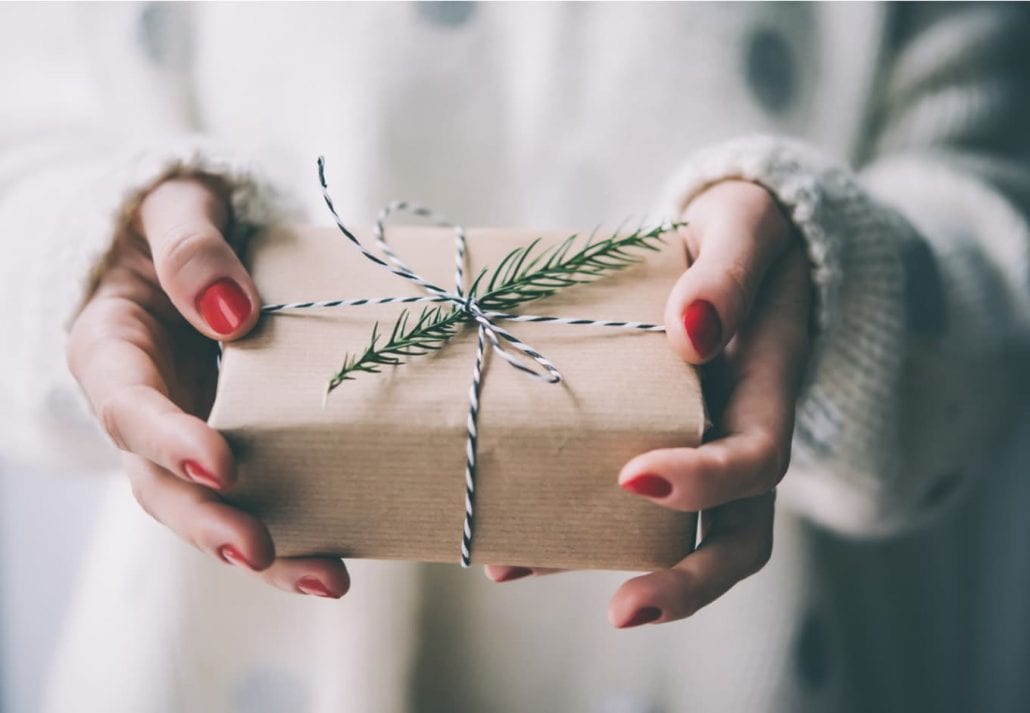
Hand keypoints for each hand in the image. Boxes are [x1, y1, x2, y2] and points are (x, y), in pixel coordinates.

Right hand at [67, 177, 349, 597]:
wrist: (203, 246)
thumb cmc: (183, 222)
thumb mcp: (178, 206)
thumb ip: (192, 246)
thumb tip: (231, 311)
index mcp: (114, 351)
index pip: (126, 407)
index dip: (166, 439)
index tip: (219, 462)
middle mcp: (148, 411)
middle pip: (161, 484)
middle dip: (208, 523)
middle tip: (258, 549)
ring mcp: (193, 437)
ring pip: (213, 510)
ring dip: (267, 552)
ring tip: (326, 578)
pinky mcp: (244, 448)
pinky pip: (264, 496)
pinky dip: (300, 530)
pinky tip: (343, 556)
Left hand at [485, 180, 809, 625]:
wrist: (739, 247)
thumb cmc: (748, 234)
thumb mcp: (746, 228)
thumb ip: (728, 273)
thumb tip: (693, 330)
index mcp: (768, 390)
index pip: (758, 458)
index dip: (709, 480)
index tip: (636, 474)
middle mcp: (735, 434)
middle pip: (735, 537)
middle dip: (685, 582)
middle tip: (623, 611)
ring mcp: (694, 447)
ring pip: (668, 534)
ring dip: (600, 562)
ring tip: (513, 568)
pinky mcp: (649, 441)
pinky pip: (617, 499)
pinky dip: (567, 524)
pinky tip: (505, 532)